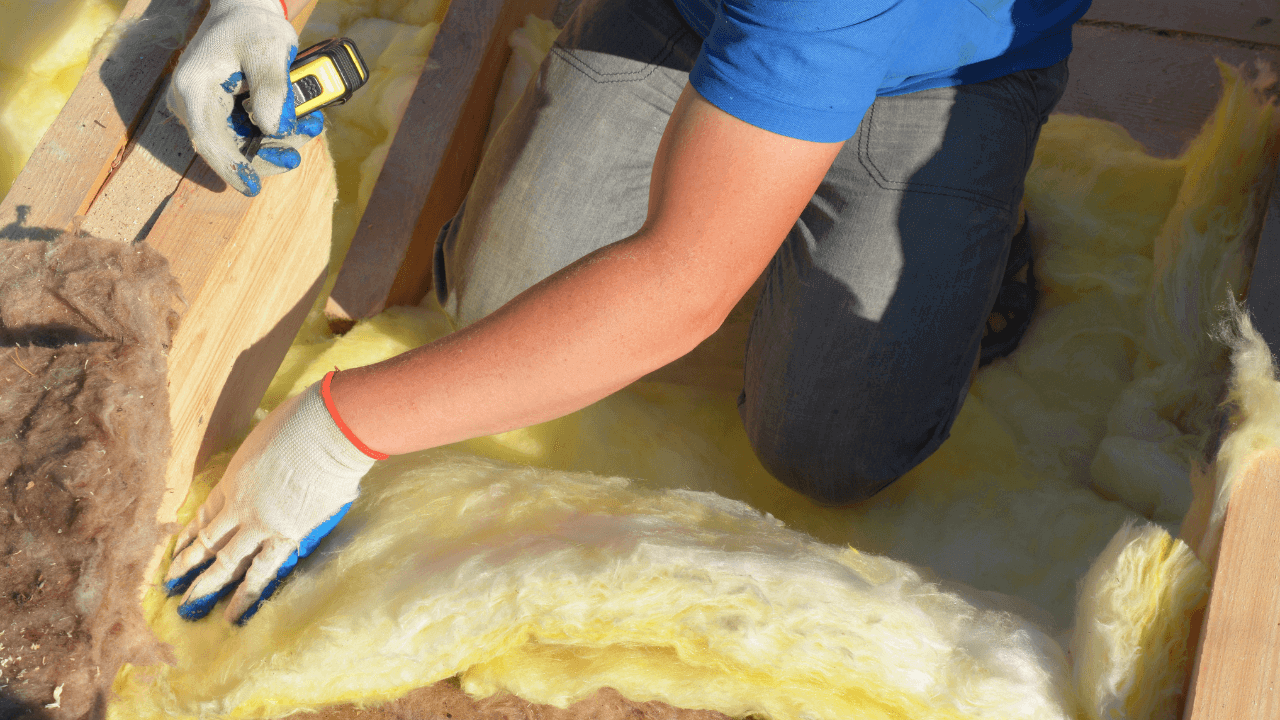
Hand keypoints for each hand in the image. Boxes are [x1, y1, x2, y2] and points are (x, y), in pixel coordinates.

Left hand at [164, 374, 380, 622]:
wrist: (327, 430)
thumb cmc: (303, 422)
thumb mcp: (268, 438)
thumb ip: (264, 460)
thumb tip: (276, 465)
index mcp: (233, 480)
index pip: (204, 515)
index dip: (189, 536)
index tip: (176, 552)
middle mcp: (239, 506)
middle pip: (207, 542)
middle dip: (187, 567)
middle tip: (170, 588)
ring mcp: (260, 524)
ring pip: (226, 562)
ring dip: (206, 587)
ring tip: (189, 608)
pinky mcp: (287, 535)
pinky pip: (262, 570)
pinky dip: (246, 593)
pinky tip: (234, 613)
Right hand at [167, 0, 323, 195]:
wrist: (243, 14)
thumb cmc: (253, 27)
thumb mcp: (268, 48)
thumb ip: (273, 87)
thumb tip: (273, 129)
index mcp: (194, 88)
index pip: (207, 138)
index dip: (231, 166)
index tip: (252, 186)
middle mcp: (192, 104)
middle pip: (229, 148)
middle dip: (267, 154)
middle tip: (298, 152)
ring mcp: (206, 111)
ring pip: (243, 145)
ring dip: (279, 144)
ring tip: (310, 126)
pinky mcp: (222, 115)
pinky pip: (249, 134)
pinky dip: (276, 133)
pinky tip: (302, 123)